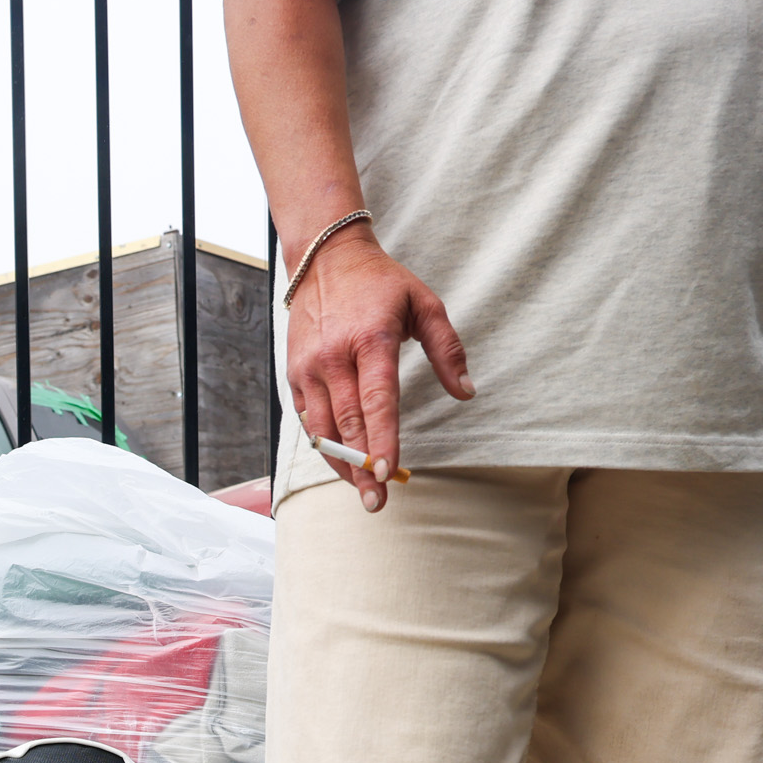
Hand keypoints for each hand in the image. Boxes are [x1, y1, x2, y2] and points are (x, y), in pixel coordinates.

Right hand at [284, 230, 472, 510]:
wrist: (324, 260)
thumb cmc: (380, 284)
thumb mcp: (424, 303)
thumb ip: (448, 349)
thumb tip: (466, 391)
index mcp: (371, 339)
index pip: (377, 401)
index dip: (382, 440)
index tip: (389, 471)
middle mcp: (334, 357)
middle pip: (348, 425)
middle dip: (363, 467)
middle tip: (377, 501)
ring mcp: (310, 368)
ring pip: (323, 430)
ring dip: (342, 464)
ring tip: (361, 491)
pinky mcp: (296, 375)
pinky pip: (309, 420)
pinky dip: (325, 446)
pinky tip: (342, 464)